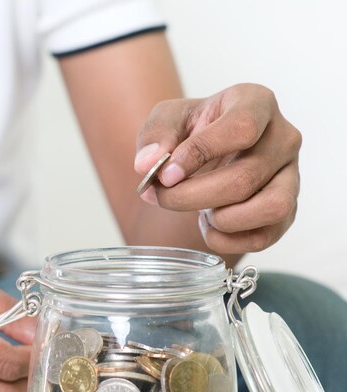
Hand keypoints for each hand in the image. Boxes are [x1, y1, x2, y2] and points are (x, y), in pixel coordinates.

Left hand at [134, 83, 301, 253]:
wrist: (206, 156)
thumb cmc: (191, 132)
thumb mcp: (167, 120)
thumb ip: (155, 135)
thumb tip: (147, 164)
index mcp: (256, 103)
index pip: (241, 127)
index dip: (199, 154)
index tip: (166, 174)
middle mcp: (283, 138)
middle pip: (245, 178)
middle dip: (192, 197)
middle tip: (162, 197)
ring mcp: (290, 176)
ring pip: (271, 208)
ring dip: (223, 220)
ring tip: (200, 211)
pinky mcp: (286, 211)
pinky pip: (264, 237)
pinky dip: (228, 240)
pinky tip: (209, 226)